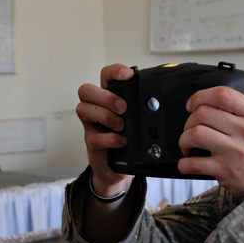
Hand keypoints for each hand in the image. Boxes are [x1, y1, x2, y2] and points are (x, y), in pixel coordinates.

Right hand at [75, 64, 134, 195]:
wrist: (117, 171)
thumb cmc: (128, 141)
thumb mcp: (137, 122)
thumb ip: (143, 109)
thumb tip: (160, 100)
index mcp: (108, 100)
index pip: (105, 76)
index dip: (114, 71)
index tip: (128, 74)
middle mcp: (96, 110)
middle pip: (85, 90)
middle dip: (106, 96)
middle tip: (123, 107)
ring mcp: (92, 127)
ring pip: (83, 109)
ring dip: (106, 116)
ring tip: (122, 126)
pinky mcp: (92, 145)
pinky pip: (94, 137)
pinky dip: (111, 138)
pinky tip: (123, 141)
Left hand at [178, 86, 243, 196]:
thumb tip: (236, 87)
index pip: (223, 94)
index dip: (200, 96)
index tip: (192, 104)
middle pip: (203, 113)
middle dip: (189, 120)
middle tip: (191, 128)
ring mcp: (235, 151)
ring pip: (195, 134)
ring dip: (184, 139)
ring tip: (188, 145)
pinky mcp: (225, 171)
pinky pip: (193, 164)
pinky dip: (184, 163)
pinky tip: (188, 163)